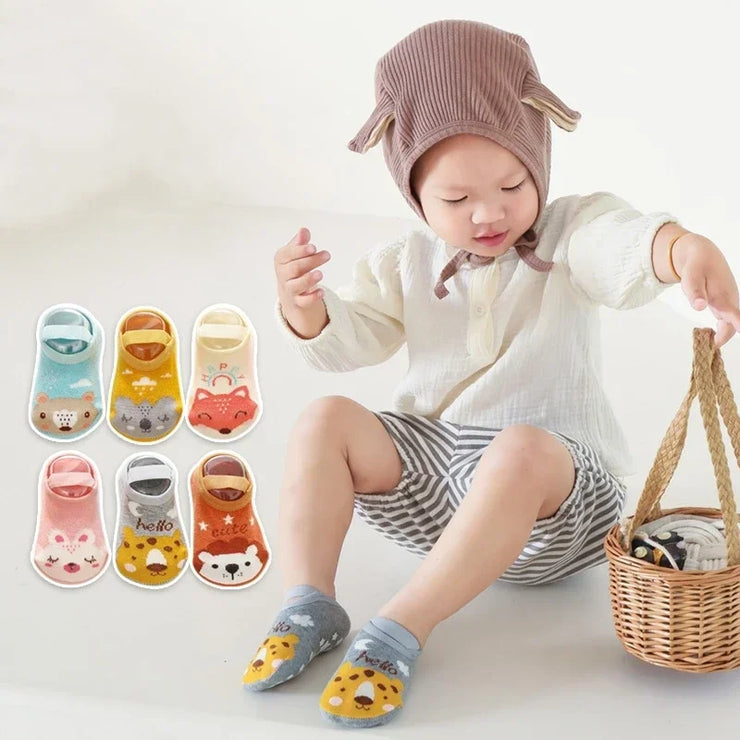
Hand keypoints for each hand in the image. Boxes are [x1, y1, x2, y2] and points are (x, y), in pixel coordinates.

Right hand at [274, 227, 331, 338]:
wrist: (289, 293)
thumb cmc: (294, 268)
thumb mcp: (295, 254)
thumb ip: (300, 243)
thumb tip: (304, 230)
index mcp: (281, 260)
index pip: (287, 254)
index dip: (300, 251)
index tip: (313, 247)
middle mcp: (283, 275)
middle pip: (295, 268)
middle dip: (311, 261)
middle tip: (327, 255)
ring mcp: (289, 289)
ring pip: (297, 285)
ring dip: (309, 279)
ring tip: (321, 274)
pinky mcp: (297, 302)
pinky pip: (303, 301)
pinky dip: (312, 297)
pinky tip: (322, 291)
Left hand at [674, 233, 739, 347]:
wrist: (703, 255)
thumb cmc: (696, 266)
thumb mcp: (691, 277)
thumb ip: (695, 293)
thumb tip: (699, 307)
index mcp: (722, 296)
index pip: (735, 315)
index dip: (739, 324)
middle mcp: (730, 301)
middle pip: (731, 326)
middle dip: (723, 337)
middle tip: (708, 347)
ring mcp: (729, 302)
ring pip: (730, 324)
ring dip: (722, 334)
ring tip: (708, 344)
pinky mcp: (726, 303)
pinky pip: (727, 320)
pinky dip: (721, 329)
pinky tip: (710, 336)